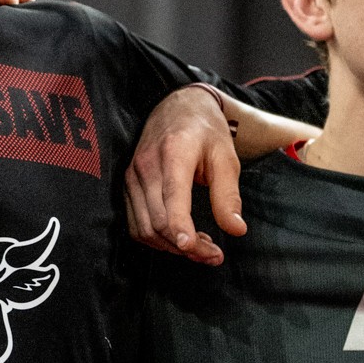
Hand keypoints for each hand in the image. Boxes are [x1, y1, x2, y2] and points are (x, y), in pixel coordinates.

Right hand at [125, 85, 246, 264]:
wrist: (176, 107)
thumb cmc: (205, 131)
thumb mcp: (226, 157)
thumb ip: (228, 194)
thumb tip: (236, 230)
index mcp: (174, 152)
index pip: (172, 196)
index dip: (180, 227)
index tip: (193, 248)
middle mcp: (146, 165)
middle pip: (158, 220)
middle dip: (186, 246)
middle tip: (214, 255)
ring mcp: (132, 176)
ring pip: (144, 228)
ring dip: (171, 247)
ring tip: (201, 249)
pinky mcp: (127, 186)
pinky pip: (136, 224)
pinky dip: (157, 239)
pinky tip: (180, 239)